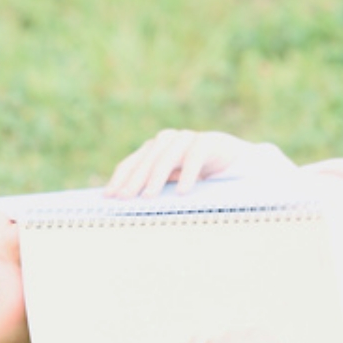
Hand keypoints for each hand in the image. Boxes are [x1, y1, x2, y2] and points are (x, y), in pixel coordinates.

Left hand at [104, 129, 259, 197]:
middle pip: (145, 161)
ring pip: (166, 157)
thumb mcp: (172, 181)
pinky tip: (183, 190)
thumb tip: (127, 204)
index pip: (130, 164)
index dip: (118, 180)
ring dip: (156, 178)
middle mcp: (166, 140)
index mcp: (153, 150)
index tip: (108, 197)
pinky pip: (194, 157)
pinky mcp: (207, 141)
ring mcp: (186, 138)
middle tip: (125, 199)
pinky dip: (187, 174)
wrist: (233, 159)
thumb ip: (154, 186)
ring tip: (149, 197)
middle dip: (133, 181)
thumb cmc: (197, 174)